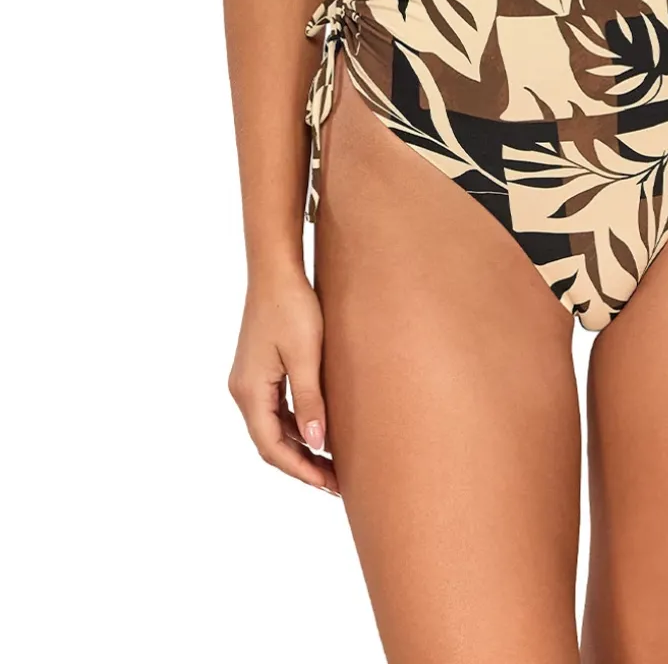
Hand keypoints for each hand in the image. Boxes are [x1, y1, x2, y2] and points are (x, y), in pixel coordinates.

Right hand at [228, 268, 339, 495]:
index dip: (300, 469)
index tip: (328, 484)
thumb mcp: (306, 356)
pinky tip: (318, 431)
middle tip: (335, 482)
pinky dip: (294, 426)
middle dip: (301, 464)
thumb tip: (316, 444)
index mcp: (250, 391)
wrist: (276, 270)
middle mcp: (243, 391)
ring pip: (272, 427)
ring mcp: (249, 381)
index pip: (271, 446)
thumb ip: (310, 401)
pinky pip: (275, 409)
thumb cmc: (292, 307)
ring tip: (331, 464)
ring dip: (299, 447)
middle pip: (269, 442)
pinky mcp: (259, 370)